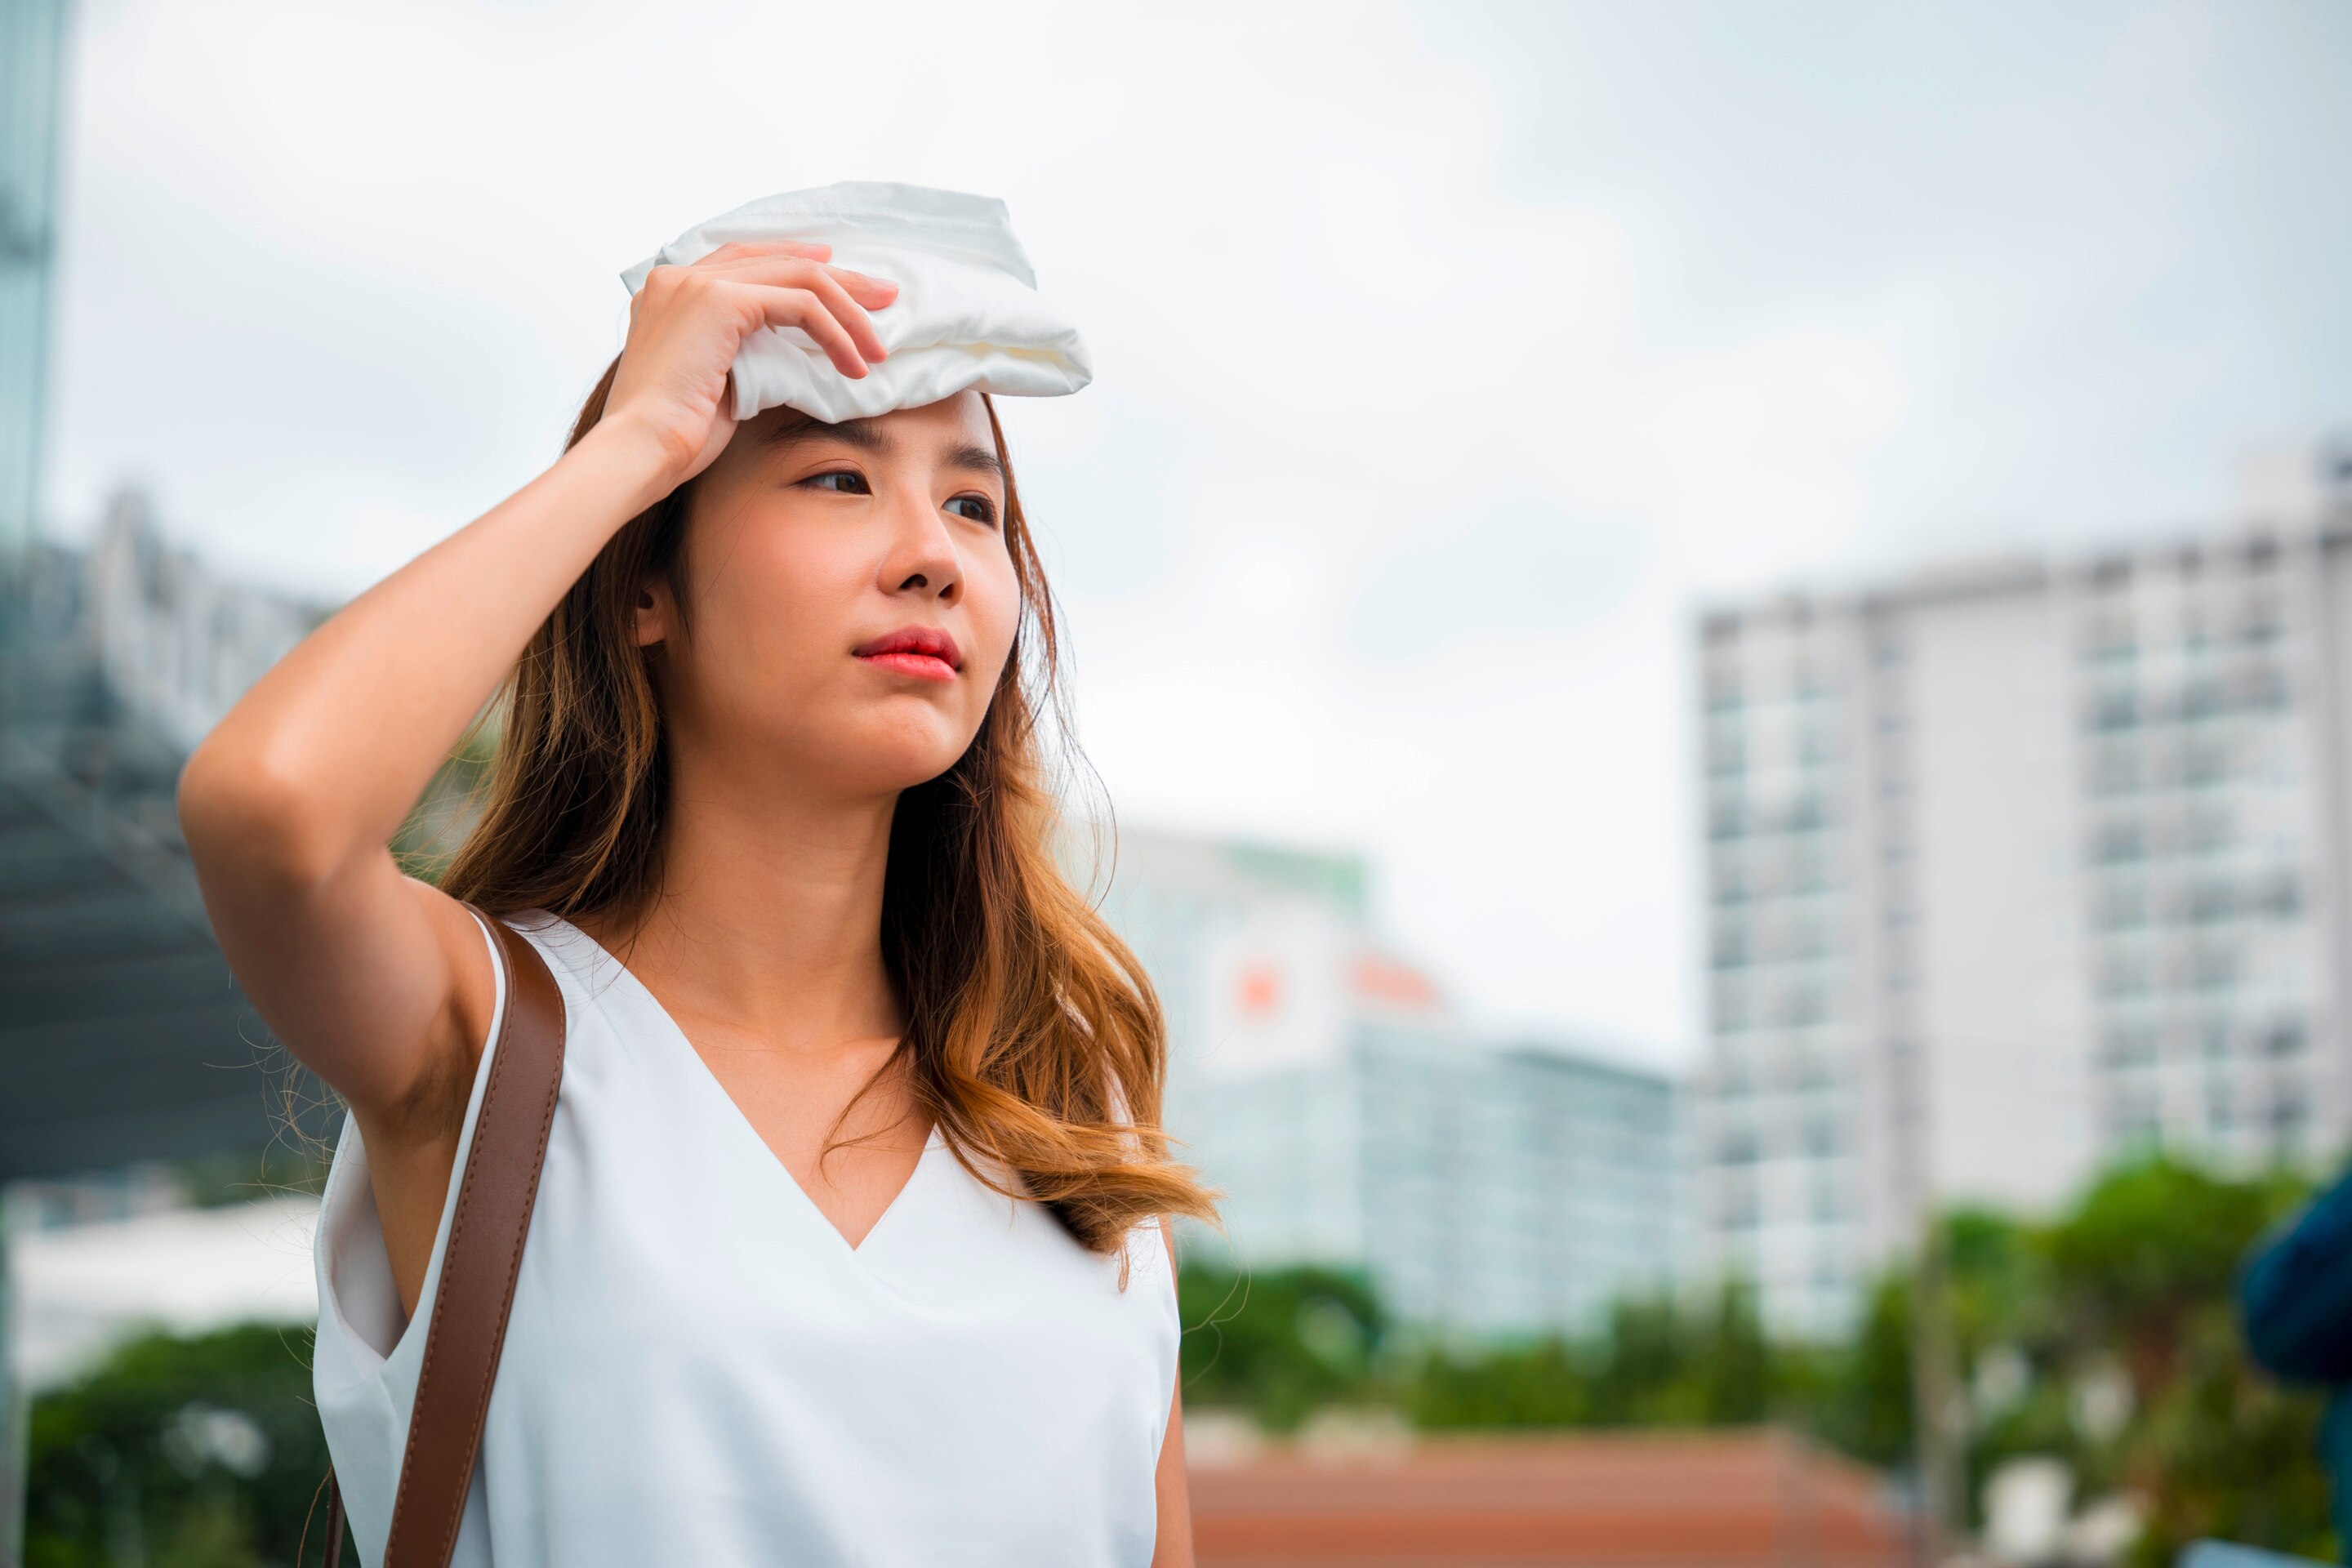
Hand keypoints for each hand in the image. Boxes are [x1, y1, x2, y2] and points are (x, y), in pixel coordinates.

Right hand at [595, 242, 898, 487]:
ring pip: (798, 277)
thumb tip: (794, 355)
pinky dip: (835, 333)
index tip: (843, 283)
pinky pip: (800, 304)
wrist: (639, 451)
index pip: (747, 260)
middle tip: (884, 299)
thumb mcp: (715, 382)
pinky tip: (854, 366)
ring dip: (848, 312)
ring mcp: (697, 283)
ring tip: (877, 349)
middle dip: (840, 280)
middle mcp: (680, 276)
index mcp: (670, 291)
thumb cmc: (673, 436)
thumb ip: (744, 352)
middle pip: (779, 261)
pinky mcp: (721, 301)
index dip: (798, 264)